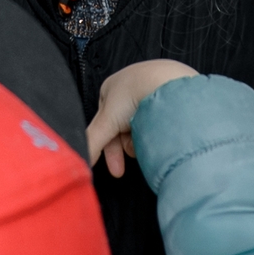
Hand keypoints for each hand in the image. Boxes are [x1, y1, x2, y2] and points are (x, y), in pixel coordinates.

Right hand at [86, 59, 197, 177]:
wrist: (170, 86)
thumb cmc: (136, 93)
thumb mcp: (107, 121)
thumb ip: (92, 142)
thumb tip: (81, 159)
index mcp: (112, 87)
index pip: (106, 123)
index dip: (110, 147)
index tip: (116, 169)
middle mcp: (132, 86)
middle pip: (125, 126)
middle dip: (128, 145)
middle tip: (133, 160)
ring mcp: (153, 88)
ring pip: (143, 124)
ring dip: (143, 138)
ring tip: (148, 142)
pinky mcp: (173, 95)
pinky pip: (161, 120)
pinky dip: (159, 130)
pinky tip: (161, 135)